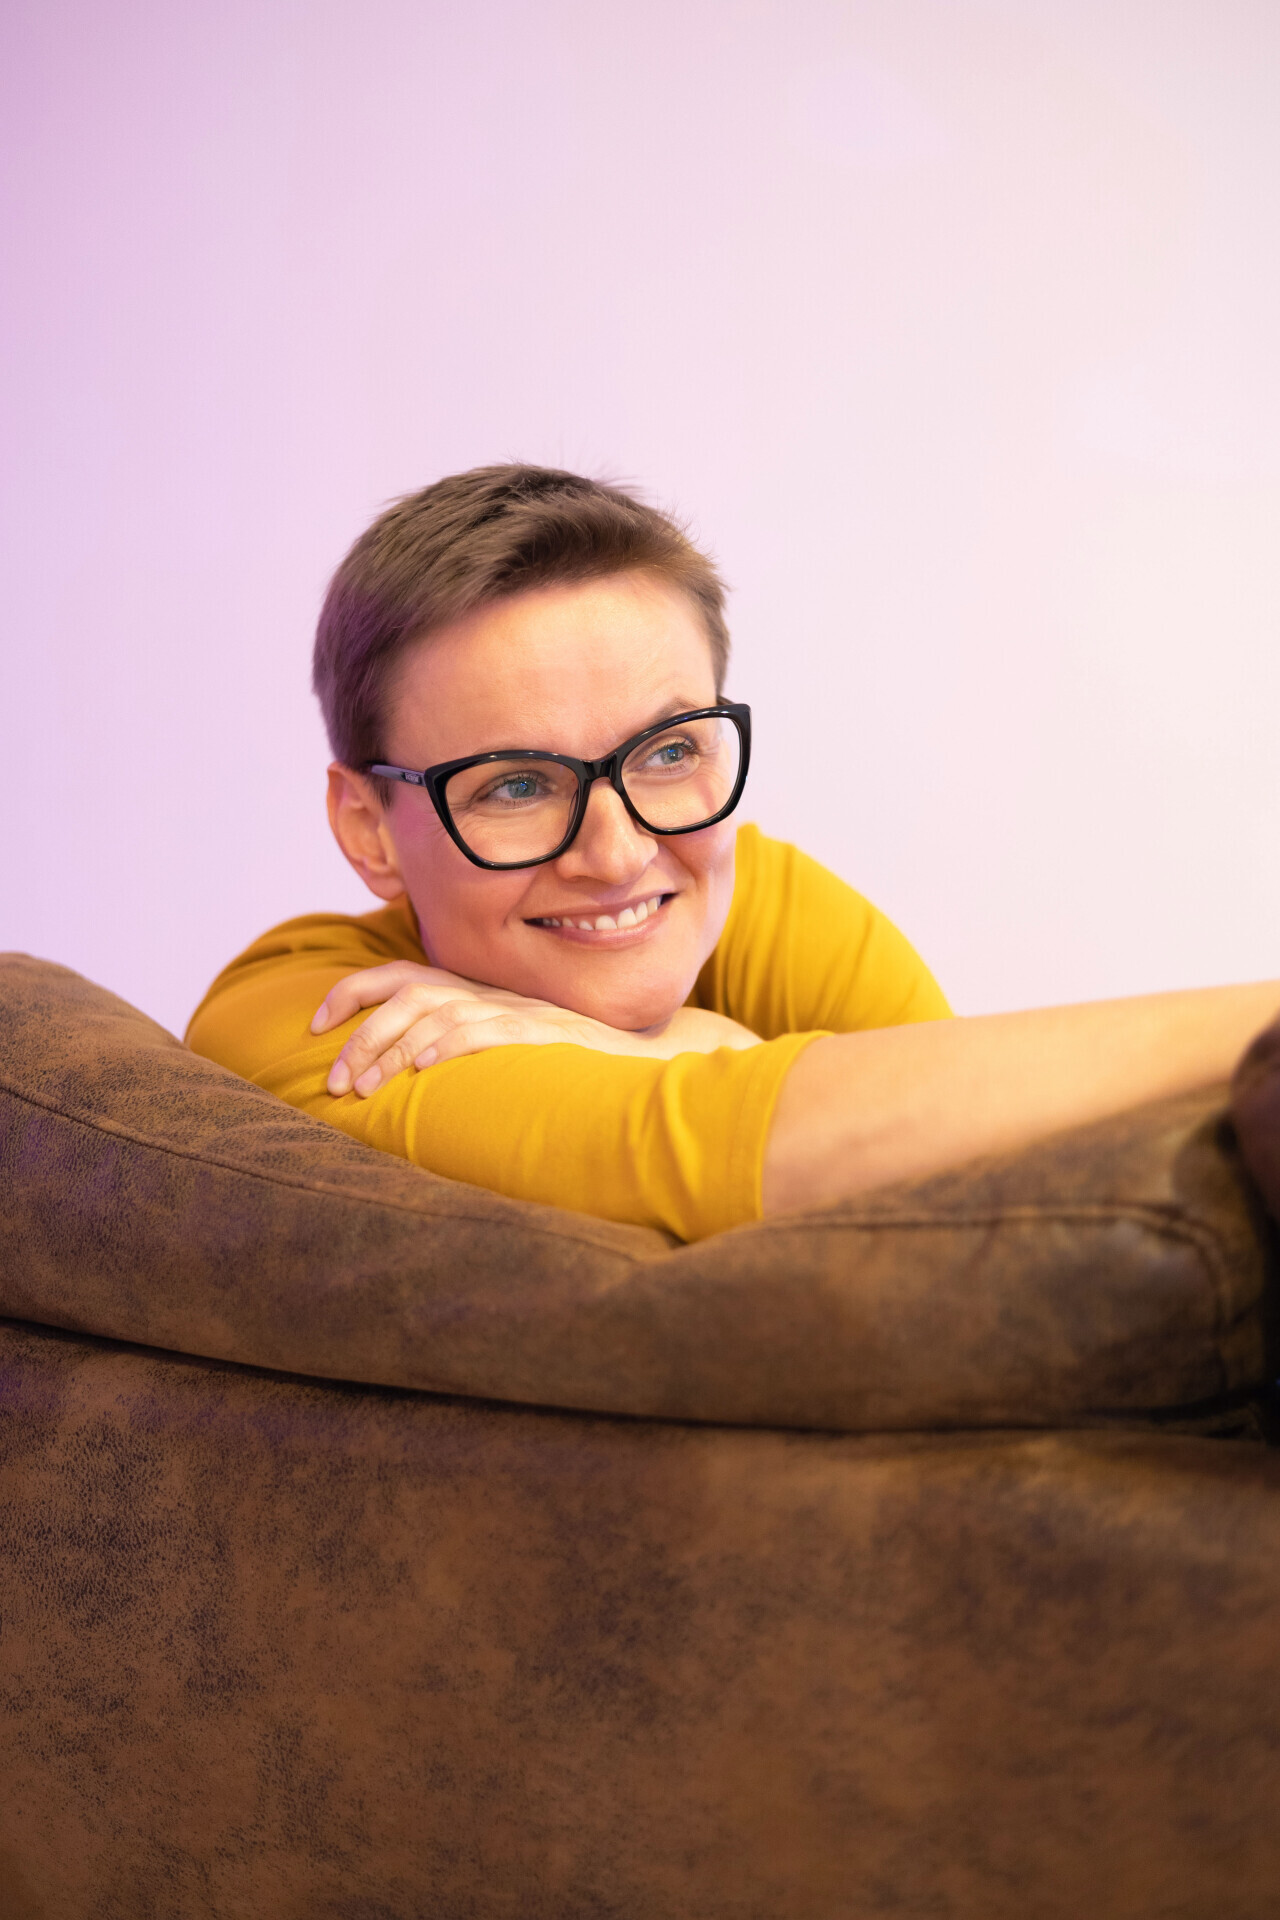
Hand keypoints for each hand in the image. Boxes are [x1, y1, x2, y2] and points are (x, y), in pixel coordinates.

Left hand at [312, 961, 758, 1096]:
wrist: (650, 1065)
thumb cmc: (573, 1068)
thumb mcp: (506, 1053)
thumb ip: (461, 1050)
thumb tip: (398, 1077)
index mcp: (478, 995)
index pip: (401, 977)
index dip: (352, 993)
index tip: (313, 1026)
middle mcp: (493, 994)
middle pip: (410, 996)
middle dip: (362, 1037)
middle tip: (335, 1083)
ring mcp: (520, 1011)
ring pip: (439, 1014)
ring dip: (393, 1050)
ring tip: (364, 1087)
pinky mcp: (545, 1034)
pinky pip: (488, 1031)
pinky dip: (450, 1044)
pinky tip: (424, 1066)